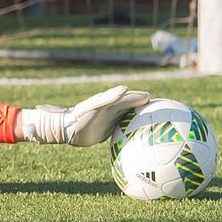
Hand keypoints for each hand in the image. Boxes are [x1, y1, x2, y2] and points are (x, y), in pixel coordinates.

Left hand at [19, 85, 149, 145]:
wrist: (64, 129)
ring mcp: (107, 118)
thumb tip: (124, 89)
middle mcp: (108, 109)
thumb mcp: (93, 107)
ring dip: (137, 116)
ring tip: (152, 117)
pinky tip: (140, 133)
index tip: (149, 96)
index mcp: (107, 102)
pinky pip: (121, 127)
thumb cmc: (77, 118)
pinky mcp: (105, 128)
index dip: (136, 97)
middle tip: (156, 105)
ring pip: (126, 115)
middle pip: (128, 105)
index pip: (124, 97)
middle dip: (140, 104)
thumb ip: (108, 98)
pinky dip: (131, 127)